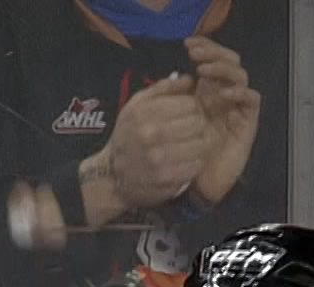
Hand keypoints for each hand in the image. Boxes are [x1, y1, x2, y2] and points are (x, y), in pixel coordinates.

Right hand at [92, 75, 208, 215]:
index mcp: (145, 112)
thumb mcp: (136, 105)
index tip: (188, 114)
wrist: (112, 175)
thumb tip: (190, 79)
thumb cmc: (129, 135)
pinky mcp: (166, 179)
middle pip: (198, 123)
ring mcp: (159, 158)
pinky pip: (196, 165)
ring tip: (189, 146)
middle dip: (198, 126)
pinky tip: (185, 161)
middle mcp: (151, 134)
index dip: (193, 108)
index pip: (190, 104)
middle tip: (191, 131)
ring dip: (198, 145)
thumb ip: (163, 89)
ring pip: (200, 144)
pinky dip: (195, 163)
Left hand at [186, 37, 260, 206]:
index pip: (212, 60)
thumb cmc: (180, 153)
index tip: (187, 44)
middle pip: (229, 63)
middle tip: (196, 54)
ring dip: (223, 69)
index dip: (204, 48)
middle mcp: (225, 97)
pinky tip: (224, 93)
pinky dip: (240, 93)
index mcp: (207, 92)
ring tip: (205, 70)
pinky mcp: (247, 124)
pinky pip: (251, 100)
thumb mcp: (169, 122)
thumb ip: (174, 100)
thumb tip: (180, 76)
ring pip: (240, 77)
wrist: (193, 185)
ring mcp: (237, 109)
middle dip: (214, 54)